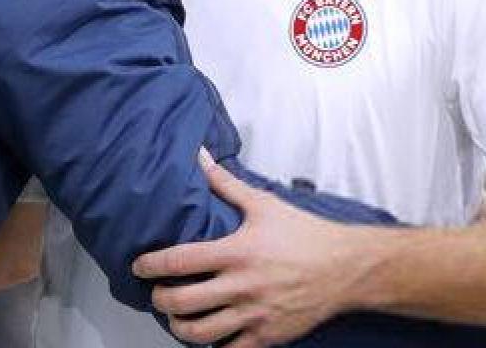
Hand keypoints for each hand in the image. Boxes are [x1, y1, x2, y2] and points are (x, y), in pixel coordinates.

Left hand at [132, 160, 392, 346]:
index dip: (151, 266)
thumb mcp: (264, 203)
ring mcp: (255, 314)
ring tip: (175, 318)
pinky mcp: (268, 336)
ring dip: (179, 327)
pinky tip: (207, 336)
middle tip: (156, 295)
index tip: (139, 266)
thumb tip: (200, 156)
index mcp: (237, 252)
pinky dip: (213, 347)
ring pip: (201, 333)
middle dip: (160, 301)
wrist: (347, 268)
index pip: (180, 261)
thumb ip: (225, 183)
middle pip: (183, 302)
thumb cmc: (305, 234)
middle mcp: (242, 285)